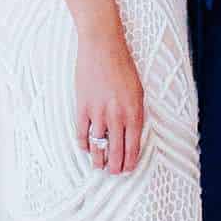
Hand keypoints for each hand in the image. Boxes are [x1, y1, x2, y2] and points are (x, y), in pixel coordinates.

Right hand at [75, 25, 143, 176]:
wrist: (103, 48)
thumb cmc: (123, 66)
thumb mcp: (138, 91)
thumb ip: (135, 113)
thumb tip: (131, 133)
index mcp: (134, 113)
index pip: (133, 147)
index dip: (129, 162)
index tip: (127, 169)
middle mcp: (117, 116)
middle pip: (115, 151)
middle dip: (115, 167)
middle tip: (113, 172)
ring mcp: (98, 113)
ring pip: (97, 146)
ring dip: (98, 160)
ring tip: (99, 166)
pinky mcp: (83, 107)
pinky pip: (82, 133)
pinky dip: (83, 144)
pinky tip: (86, 148)